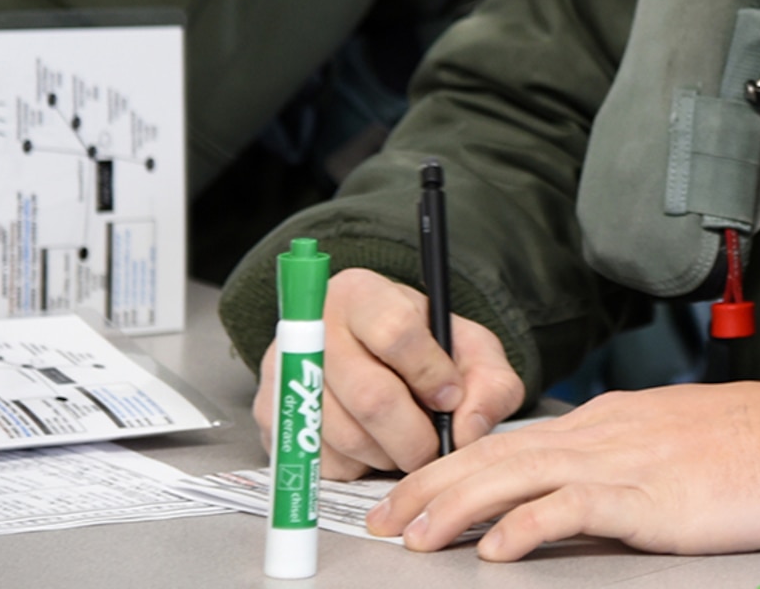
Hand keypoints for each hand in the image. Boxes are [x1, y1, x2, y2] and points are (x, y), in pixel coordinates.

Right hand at [253, 267, 524, 480]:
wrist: (368, 353)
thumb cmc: (421, 349)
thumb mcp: (469, 350)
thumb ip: (489, 382)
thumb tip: (469, 429)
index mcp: (363, 293)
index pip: (396, 332)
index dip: (432, 374)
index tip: (450, 395)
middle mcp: (314, 326)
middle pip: (371, 396)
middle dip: (415, 436)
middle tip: (433, 445)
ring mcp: (285, 371)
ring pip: (347, 437)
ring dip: (388, 455)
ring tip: (405, 442)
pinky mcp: (270, 414)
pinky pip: (322, 462)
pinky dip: (358, 466)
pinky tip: (372, 445)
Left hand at [364, 380, 759, 559]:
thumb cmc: (738, 450)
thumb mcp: (661, 447)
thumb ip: (611, 462)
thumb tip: (567, 490)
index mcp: (601, 424)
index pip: (507, 443)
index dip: (450, 468)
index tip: (409, 496)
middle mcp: (598, 435)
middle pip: (496, 455)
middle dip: (432, 486)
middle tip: (383, 518)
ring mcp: (621, 463)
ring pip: (518, 475)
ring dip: (459, 505)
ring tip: (416, 534)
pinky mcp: (646, 498)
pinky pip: (574, 506)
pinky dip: (528, 523)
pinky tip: (497, 546)